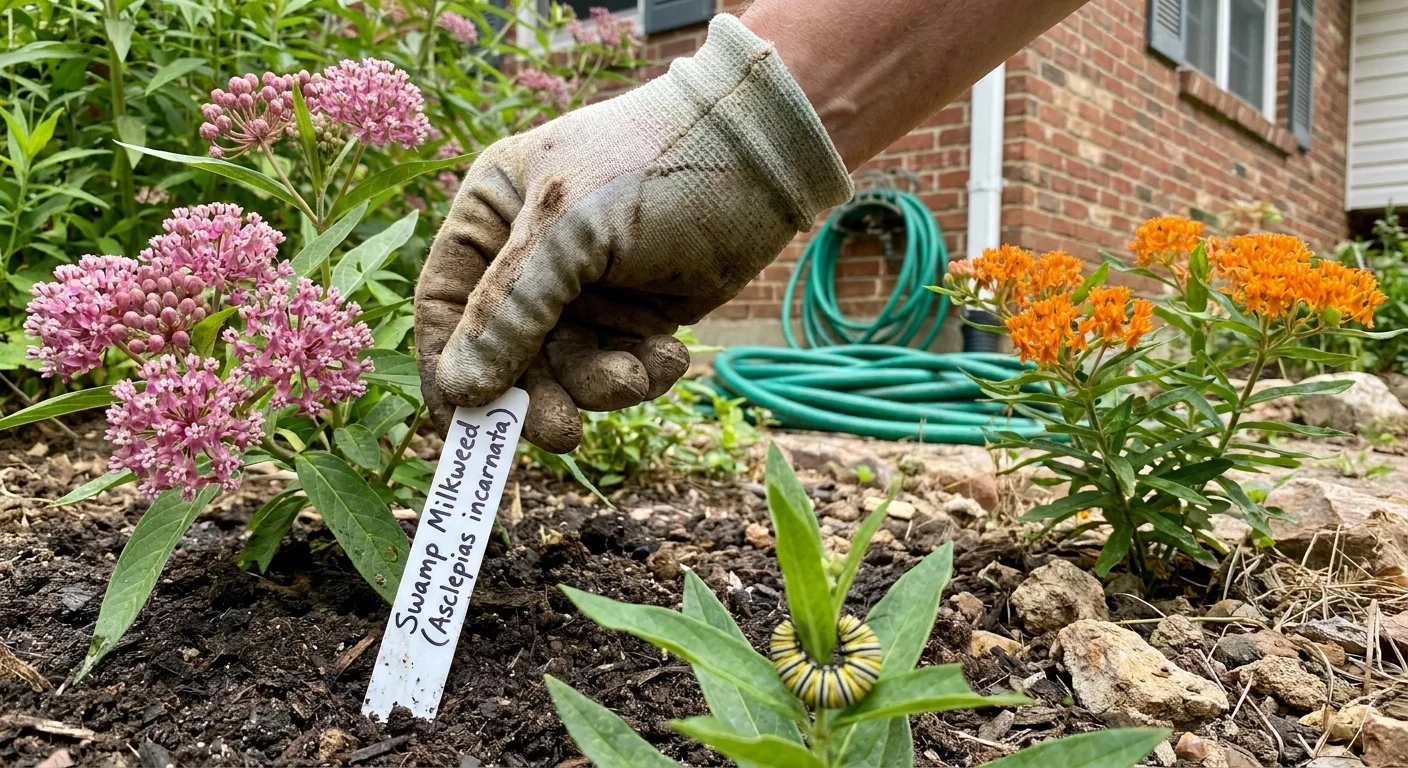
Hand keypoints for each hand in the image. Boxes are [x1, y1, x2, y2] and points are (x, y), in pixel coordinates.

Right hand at [414, 14, 850, 452]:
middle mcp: (528, 258)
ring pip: (563, 370)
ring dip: (595, 387)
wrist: (762, 156)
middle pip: (504, 351)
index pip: (444, 300)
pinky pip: (616, 368)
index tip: (461, 423)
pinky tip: (671, 357)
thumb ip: (511, 309)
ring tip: (632, 378)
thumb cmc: (653, 167)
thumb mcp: (569, 231)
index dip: (447, 364)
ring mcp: (582, 291)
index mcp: (492, 213)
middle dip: (535, 393)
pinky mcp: (632, 316)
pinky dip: (640, 374)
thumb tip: (459, 388)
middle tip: (562, 433)